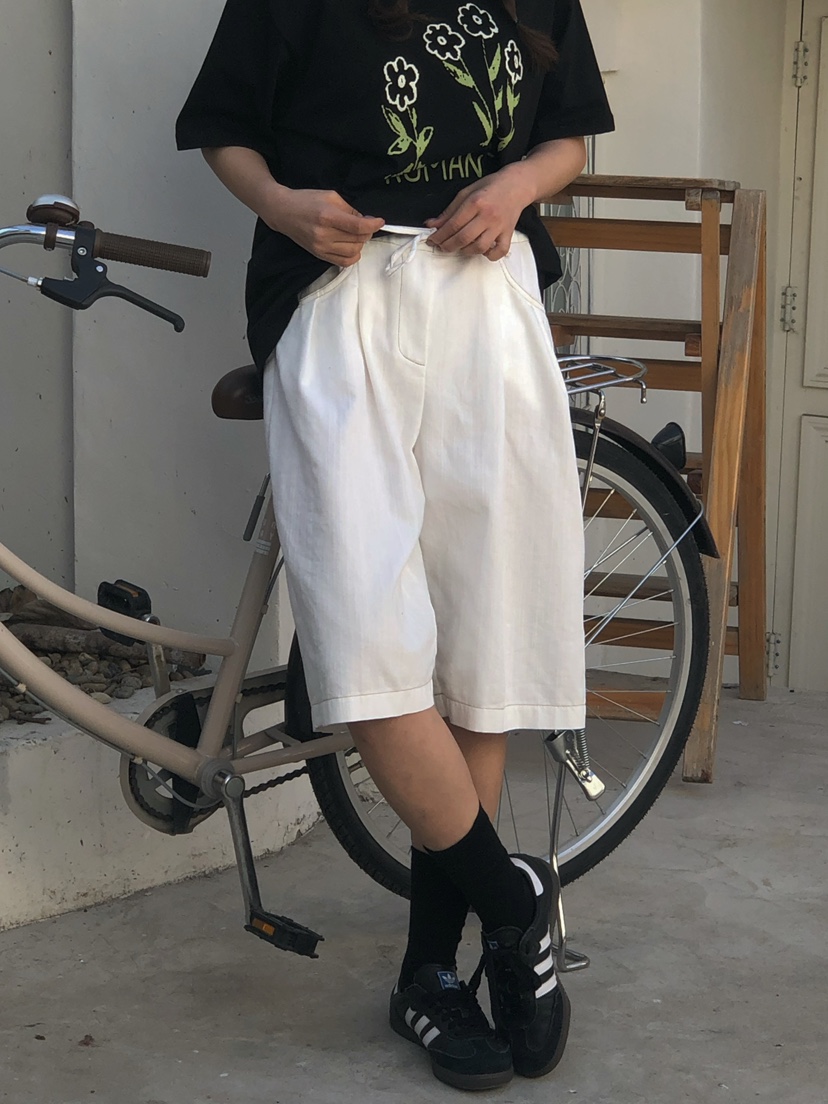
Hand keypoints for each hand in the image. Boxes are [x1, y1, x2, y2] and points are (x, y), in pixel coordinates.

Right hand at [265, 188, 384, 265]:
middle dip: (367, 232)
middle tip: (365, 224)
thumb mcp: (330, 196)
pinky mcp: (319, 255)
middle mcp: (324, 234)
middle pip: (358, 240)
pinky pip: (344, 262)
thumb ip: (350, 209)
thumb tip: (366, 221)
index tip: (380, 221)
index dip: (373, 225)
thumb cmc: (306, 200)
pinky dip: (353, 255)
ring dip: (360, 243)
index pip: (358, 227)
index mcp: (328, 216)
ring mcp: (321, 247)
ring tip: (356, 234)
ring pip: (354, 252)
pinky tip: (351, 246)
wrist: (283, 212)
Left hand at [424, 163, 535, 261]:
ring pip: (479, 247)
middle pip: (463, 238)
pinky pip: (499, 251)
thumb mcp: (466, 193)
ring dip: (465, 251)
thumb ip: (449, 211)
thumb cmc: (490, 187)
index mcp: (475, 202)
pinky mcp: (508, 233)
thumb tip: (432, 225)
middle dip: (448, 246)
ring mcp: (499, 226)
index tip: (432, 240)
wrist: (517, 184)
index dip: (439, 235)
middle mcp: (488, 215)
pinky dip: (489, 255)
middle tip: (441, 246)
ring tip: (459, 247)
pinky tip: (482, 250)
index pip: (453, 224)